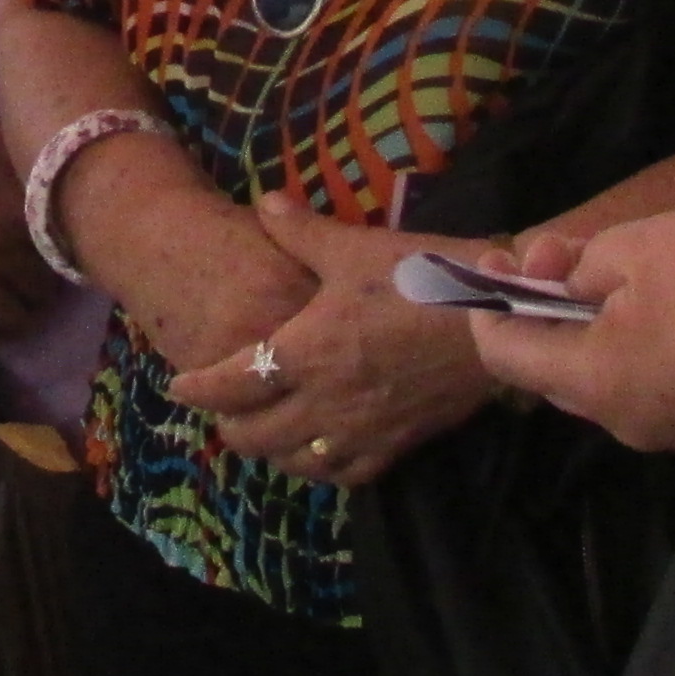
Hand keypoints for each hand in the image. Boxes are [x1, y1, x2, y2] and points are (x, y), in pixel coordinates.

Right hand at [0, 101, 54, 359]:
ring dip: (15, 322)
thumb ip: (36, 176)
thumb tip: (73, 194)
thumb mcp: (4, 144)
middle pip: (38, 294)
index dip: (64, 266)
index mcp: (19, 209)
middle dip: (42, 297)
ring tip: (12, 316)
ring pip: (6, 319)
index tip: (59, 269)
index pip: (61, 257)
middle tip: (35, 296)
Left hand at [163, 197, 491, 488]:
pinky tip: (318, 454)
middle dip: (229, 426)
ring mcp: (362, 429)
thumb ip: (300, 231)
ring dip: (271, 451)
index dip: (199, 388)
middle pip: (256, 435)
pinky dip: (322, 467)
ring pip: (296, 462)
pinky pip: (346, 473)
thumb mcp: (354, 247)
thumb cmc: (421, 277)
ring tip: (263, 434)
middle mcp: (326, 401)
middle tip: (221, 411)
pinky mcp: (398, 444)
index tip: (178, 387)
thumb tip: (263, 202)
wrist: (495, 317)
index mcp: (307, 352)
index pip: (233, 383)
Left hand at [468, 210, 674, 451]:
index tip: (503, 253)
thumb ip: (582, 264)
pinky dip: (641, 340)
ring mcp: (672, 429)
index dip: (492, 302)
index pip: (504, 355)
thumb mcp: (644, 247)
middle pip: (555, 367)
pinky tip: (670, 297)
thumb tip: (554, 279)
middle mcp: (621, 421)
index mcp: (589, 381)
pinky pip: (654, 380)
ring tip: (620, 264)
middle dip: (547, 307)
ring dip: (597, 322)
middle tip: (566, 252)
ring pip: (608, 373)